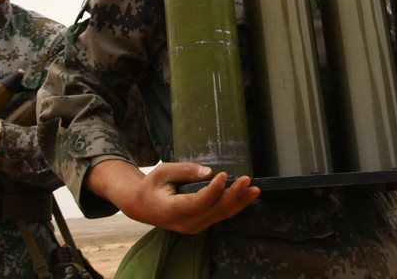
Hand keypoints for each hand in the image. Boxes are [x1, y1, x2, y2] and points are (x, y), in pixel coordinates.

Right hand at [85, 159, 259, 234]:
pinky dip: (235, 206)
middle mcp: (185, 223)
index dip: (213, 190)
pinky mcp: (200, 224)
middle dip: (233, 195)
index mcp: (172, 210)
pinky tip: (247, 197)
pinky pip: (220, 216)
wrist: (142, 206)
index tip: (224, 175)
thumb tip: (208, 171)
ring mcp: (193, 226)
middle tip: (247, 179)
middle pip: (214, 210)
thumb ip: (184, 170)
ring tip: (254, 190)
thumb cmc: (152, 186)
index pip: (198, 202)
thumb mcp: (162, 172)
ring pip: (221, 215)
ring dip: (239, 202)